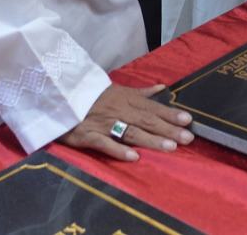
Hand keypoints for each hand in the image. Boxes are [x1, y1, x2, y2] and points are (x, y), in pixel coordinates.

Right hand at [58, 84, 193, 161]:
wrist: (58, 97)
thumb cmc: (91, 95)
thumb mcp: (117, 89)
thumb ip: (141, 92)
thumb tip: (163, 88)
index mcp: (125, 98)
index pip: (151, 107)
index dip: (170, 114)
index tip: (188, 120)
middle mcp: (117, 110)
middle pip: (145, 120)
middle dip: (167, 129)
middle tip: (188, 138)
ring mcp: (102, 123)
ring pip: (130, 132)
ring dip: (150, 140)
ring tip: (170, 147)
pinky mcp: (86, 135)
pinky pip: (104, 143)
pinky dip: (118, 150)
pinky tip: (134, 158)